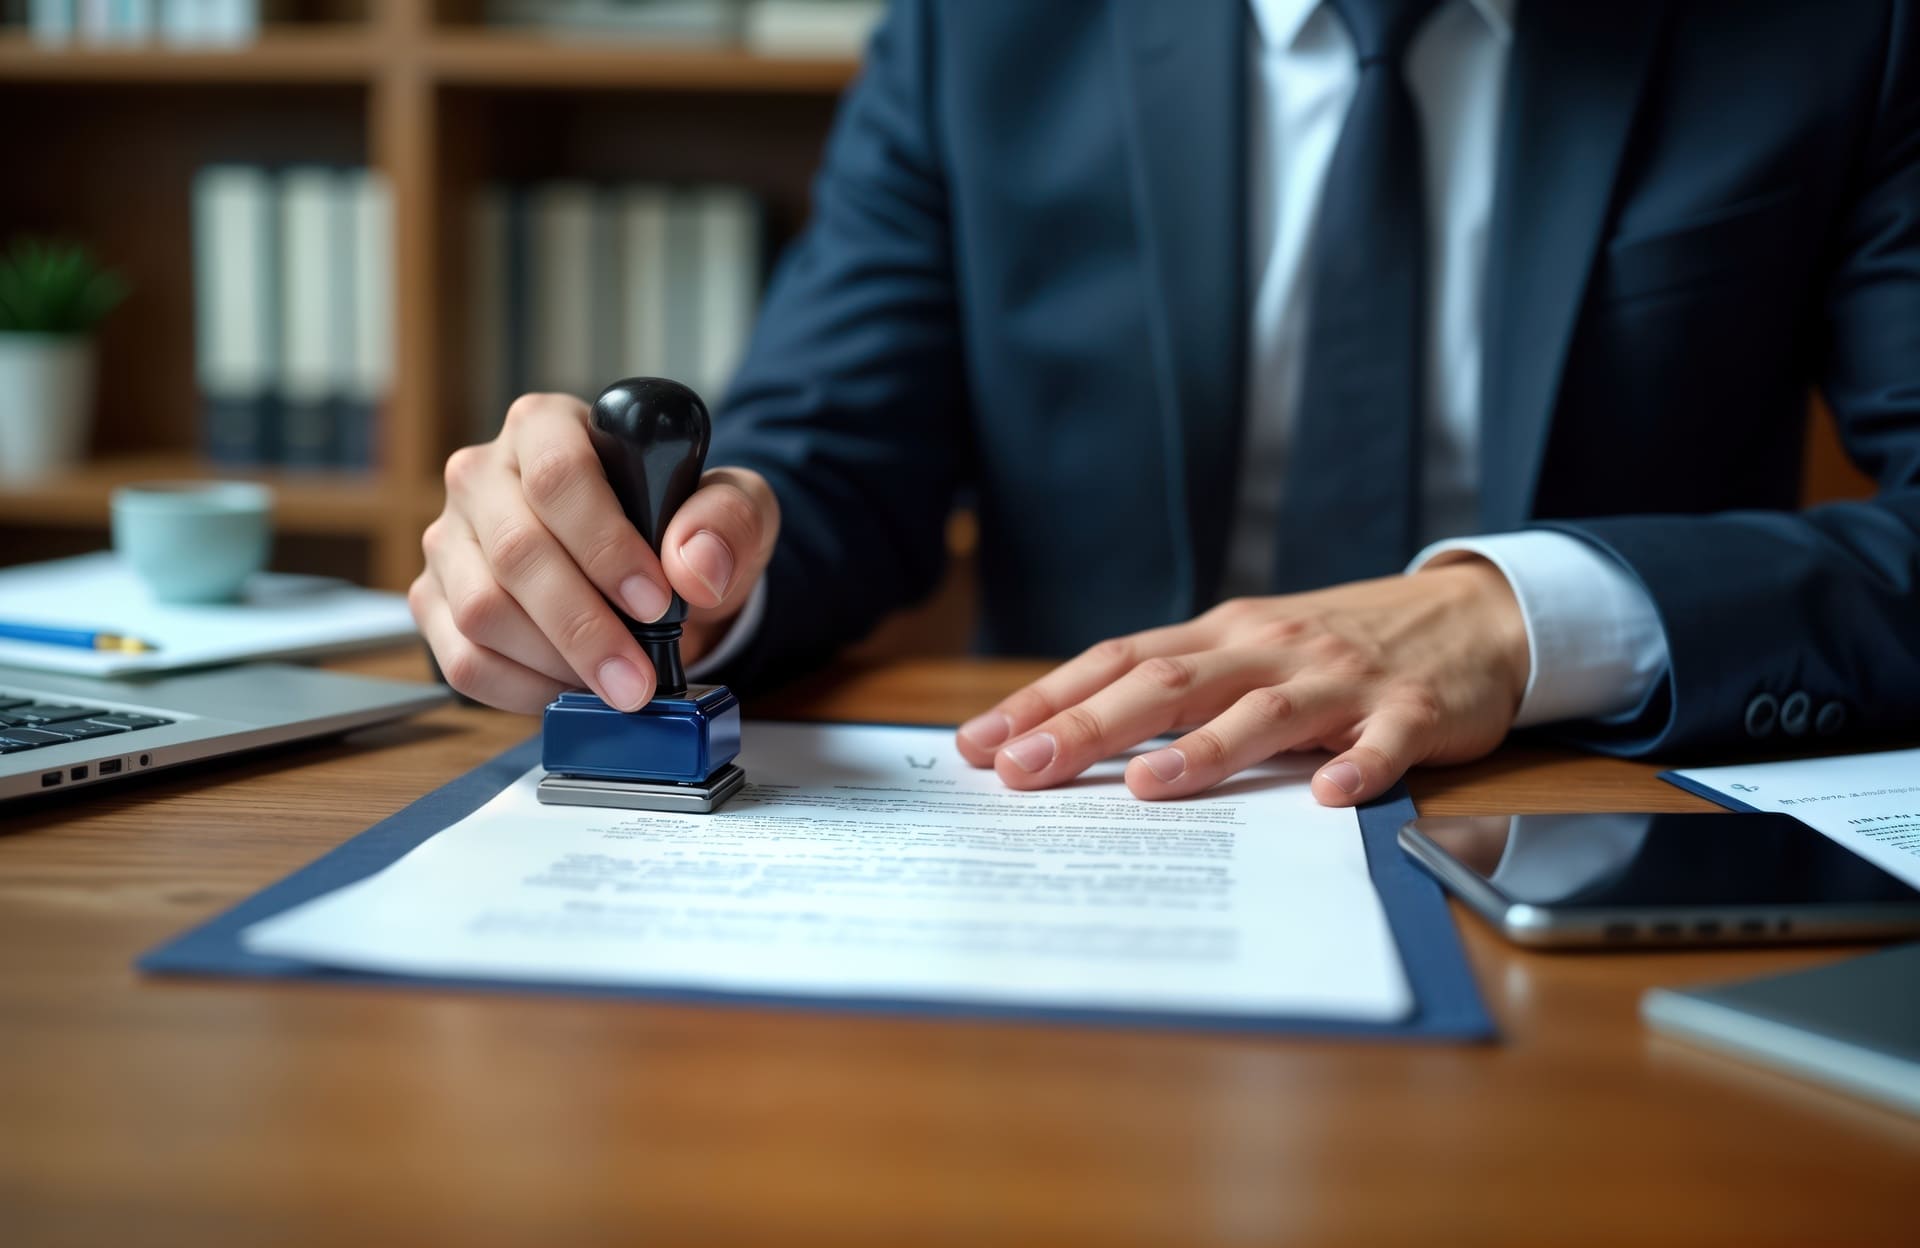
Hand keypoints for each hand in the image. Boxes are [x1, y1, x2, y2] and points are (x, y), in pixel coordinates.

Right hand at [411, 393, 779, 712]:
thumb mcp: (731, 507)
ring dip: (556, 662)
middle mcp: (482, 474)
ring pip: (483, 611)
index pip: (558, 475)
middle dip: (585, 627)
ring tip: (615, 684)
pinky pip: (463, 659)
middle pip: (517, 551)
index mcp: (546, 426)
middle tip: (639, 678)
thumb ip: (727, 521)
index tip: (655, 601)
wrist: (653, 573)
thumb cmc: (680, 528)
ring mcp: (451, 539)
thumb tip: (694, 566)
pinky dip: (523, 691)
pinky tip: (572, 691)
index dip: (605, 544)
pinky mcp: (435, 601)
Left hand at [952, 559, 1529, 805]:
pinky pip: (1382, 744)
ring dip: (1206, 750)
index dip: (1046, 701)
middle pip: (1169, 684)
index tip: (980, 745)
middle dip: (1091, 726)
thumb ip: (1177, 688)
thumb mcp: (1250, 650)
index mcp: (1222, 637)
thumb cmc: (1337, 644)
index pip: (1117, 661)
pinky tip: (1327, 796)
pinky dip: (1356, 767)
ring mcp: (1341, 680)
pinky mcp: (1412, 712)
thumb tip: (1067, 735)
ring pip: (1264, 711)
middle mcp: (1269, 649)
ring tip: (1150, 786)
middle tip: (1027, 770)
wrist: (1469, 614)